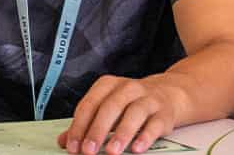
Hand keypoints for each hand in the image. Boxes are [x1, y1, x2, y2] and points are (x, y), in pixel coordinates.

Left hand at [58, 75, 182, 154]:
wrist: (168, 93)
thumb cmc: (130, 103)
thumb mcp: (107, 108)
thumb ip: (86, 123)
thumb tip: (65, 141)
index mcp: (108, 85)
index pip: (90, 104)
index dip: (79, 126)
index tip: (73, 146)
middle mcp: (128, 88)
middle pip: (110, 107)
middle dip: (97, 130)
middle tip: (88, 150)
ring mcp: (147, 99)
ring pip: (134, 113)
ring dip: (121, 133)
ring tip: (112, 151)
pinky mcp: (163, 113)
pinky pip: (154, 124)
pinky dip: (145, 136)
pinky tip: (137, 148)